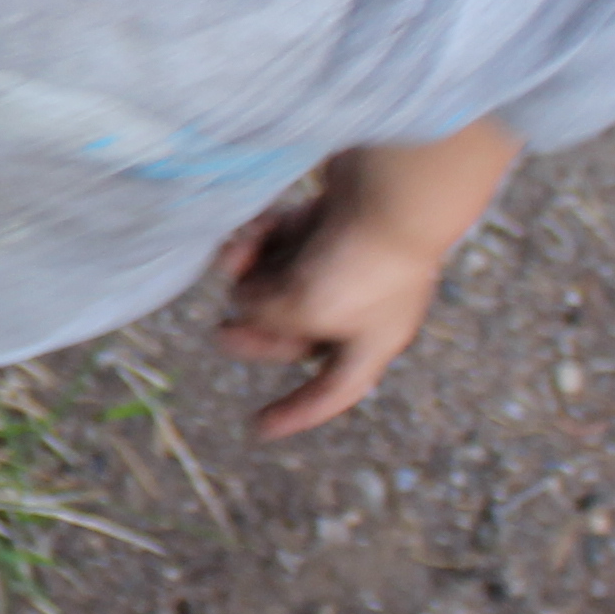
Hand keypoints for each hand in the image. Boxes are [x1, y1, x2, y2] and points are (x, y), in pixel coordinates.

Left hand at [212, 143, 489, 438]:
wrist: (396, 186)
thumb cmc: (360, 263)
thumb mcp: (304, 310)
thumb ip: (265, 317)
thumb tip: (242, 300)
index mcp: (372, 343)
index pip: (333, 391)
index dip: (297, 412)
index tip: (257, 427)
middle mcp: (364, 305)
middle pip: (297, 332)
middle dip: (257, 328)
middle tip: (219, 328)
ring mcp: (350, 260)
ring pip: (284, 280)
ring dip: (252, 272)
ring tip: (231, 259)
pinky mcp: (335, 220)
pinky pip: (288, 240)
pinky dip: (263, 238)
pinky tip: (247, 231)